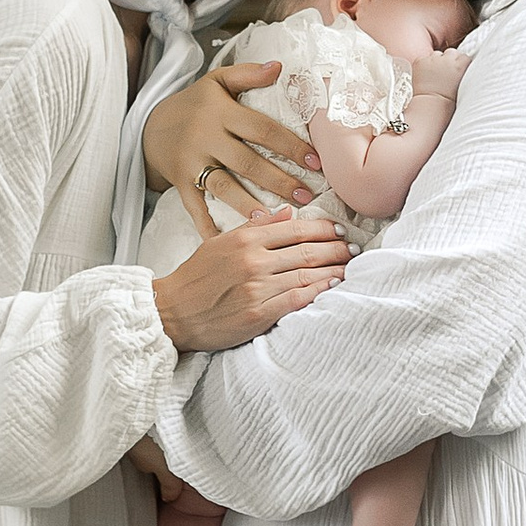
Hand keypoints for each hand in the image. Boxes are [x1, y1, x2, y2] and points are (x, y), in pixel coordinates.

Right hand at [145, 63, 319, 217]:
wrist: (149, 127)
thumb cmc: (194, 104)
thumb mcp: (217, 81)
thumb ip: (247, 74)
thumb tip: (279, 67)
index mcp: (221, 112)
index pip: (262, 129)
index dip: (290, 145)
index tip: (315, 161)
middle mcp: (206, 137)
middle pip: (248, 162)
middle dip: (279, 181)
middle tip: (307, 196)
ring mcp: (192, 162)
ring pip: (224, 187)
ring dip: (250, 205)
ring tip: (275, 219)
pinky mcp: (180, 182)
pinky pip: (195, 207)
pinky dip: (207, 226)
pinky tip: (225, 240)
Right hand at [152, 208, 348, 351]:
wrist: (173, 312)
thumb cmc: (196, 277)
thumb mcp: (221, 242)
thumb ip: (256, 226)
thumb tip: (288, 212)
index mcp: (245, 239)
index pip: (296, 229)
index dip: (323, 228)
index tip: (338, 230)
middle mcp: (254, 260)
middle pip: (307, 250)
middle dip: (335, 249)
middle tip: (352, 248)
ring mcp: (258, 287)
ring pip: (308, 274)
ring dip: (334, 270)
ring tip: (350, 267)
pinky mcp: (260, 313)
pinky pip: (299, 299)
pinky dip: (319, 291)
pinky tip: (333, 286)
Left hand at [405, 45, 473, 99]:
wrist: (431, 108)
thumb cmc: (450, 102)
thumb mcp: (465, 86)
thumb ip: (465, 73)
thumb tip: (463, 67)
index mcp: (462, 64)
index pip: (464, 57)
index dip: (460, 65)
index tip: (457, 72)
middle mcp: (448, 59)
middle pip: (451, 52)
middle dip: (449, 61)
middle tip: (446, 74)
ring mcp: (433, 59)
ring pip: (436, 55)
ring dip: (436, 63)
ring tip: (435, 77)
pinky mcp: (420, 61)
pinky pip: (423, 59)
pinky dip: (423, 66)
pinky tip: (425, 77)